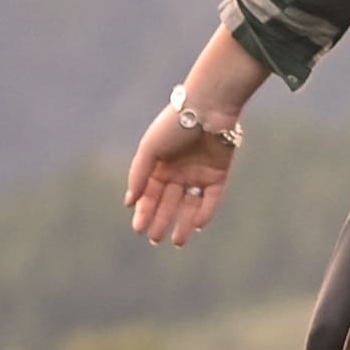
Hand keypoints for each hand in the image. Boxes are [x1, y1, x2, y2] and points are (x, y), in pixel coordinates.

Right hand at [126, 103, 242, 245]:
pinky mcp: (219, 174)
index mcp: (160, 165)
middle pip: (168, 202)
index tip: (138, 228)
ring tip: (177, 242)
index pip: (150, 194)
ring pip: (189, 204)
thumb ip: (139, 175)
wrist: (207, 107)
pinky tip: (195, 225)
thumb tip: (130, 202)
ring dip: (182, 223)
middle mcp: (179, 171)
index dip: (144, 211)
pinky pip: (211, 198)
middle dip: (161, 220)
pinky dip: (204, 211)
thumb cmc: (174, 124)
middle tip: (155, 239)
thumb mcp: (150, 149)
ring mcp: (199, 173)